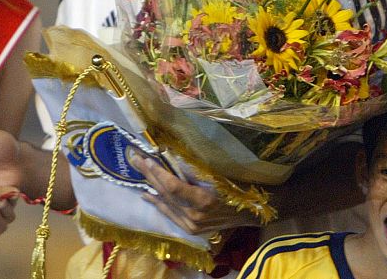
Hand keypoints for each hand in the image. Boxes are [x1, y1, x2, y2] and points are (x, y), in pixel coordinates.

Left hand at [132, 156, 256, 234]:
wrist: (251, 213)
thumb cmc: (238, 188)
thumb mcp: (219, 174)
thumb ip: (194, 169)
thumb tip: (171, 156)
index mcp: (204, 200)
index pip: (173, 186)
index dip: (158, 172)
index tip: (147, 158)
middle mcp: (195, 216)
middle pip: (166, 193)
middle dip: (149, 174)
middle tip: (134, 159)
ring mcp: (192, 225)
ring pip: (166, 203)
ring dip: (150, 186)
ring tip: (138, 170)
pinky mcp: (191, 229)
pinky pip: (170, 214)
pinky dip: (158, 203)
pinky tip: (147, 194)